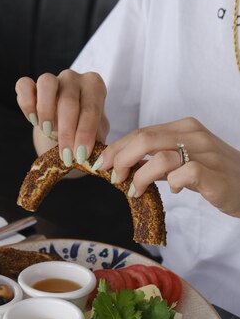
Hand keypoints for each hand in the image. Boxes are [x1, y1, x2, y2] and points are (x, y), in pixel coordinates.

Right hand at [15, 70, 108, 164]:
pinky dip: (26, 102)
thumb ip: (96, 139)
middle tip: (66, 155)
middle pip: (68, 99)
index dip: (86, 133)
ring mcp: (51, 78)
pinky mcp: (30, 84)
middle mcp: (73, 78)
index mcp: (94, 86)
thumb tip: (95, 154)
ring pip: (46, 83)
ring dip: (46, 110)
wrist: (64, 129)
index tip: (81, 155)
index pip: (91, 108)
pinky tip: (32, 120)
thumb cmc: (82, 130)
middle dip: (67, 131)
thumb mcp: (95, 135)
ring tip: (47, 132)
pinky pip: (24, 85)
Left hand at [98, 117, 239, 218]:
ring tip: (134, 190)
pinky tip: (171, 191)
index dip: (118, 148)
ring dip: (140, 175)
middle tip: (111, 176)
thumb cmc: (216, 174)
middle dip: (120, 158)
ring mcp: (205, 153)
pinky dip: (170, 184)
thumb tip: (126, 167)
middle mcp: (193, 134)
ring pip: (159, 156)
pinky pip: (183, 174)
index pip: (142, 132)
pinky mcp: (213, 173)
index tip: (102, 163)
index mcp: (184, 127)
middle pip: (144, 139)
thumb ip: (158, 161)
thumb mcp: (184, 161)